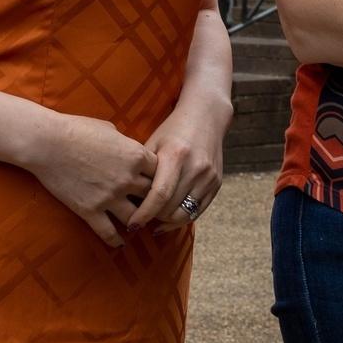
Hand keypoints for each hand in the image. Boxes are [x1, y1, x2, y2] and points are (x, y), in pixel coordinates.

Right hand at [22, 113, 157, 247]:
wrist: (48, 143)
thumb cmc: (79, 129)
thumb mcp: (112, 130)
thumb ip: (127, 144)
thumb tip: (131, 150)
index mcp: (137, 156)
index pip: (162, 172)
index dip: (161, 177)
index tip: (158, 183)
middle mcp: (128, 178)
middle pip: (153, 196)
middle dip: (154, 201)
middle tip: (155, 208)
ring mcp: (110, 196)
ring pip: (137, 217)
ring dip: (139, 221)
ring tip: (140, 226)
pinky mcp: (90, 210)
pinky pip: (108, 232)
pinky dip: (116, 240)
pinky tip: (120, 243)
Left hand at [130, 94, 230, 231]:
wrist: (206, 117)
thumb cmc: (172, 131)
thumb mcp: (154, 144)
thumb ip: (142, 171)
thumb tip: (125, 201)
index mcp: (176, 156)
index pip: (160, 195)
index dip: (144, 214)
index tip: (131, 225)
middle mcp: (196, 168)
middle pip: (171, 208)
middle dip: (153, 218)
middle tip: (139, 220)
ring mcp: (209, 177)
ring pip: (185, 214)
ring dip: (167, 220)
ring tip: (154, 219)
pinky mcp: (217, 183)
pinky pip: (198, 210)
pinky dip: (182, 218)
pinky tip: (168, 218)